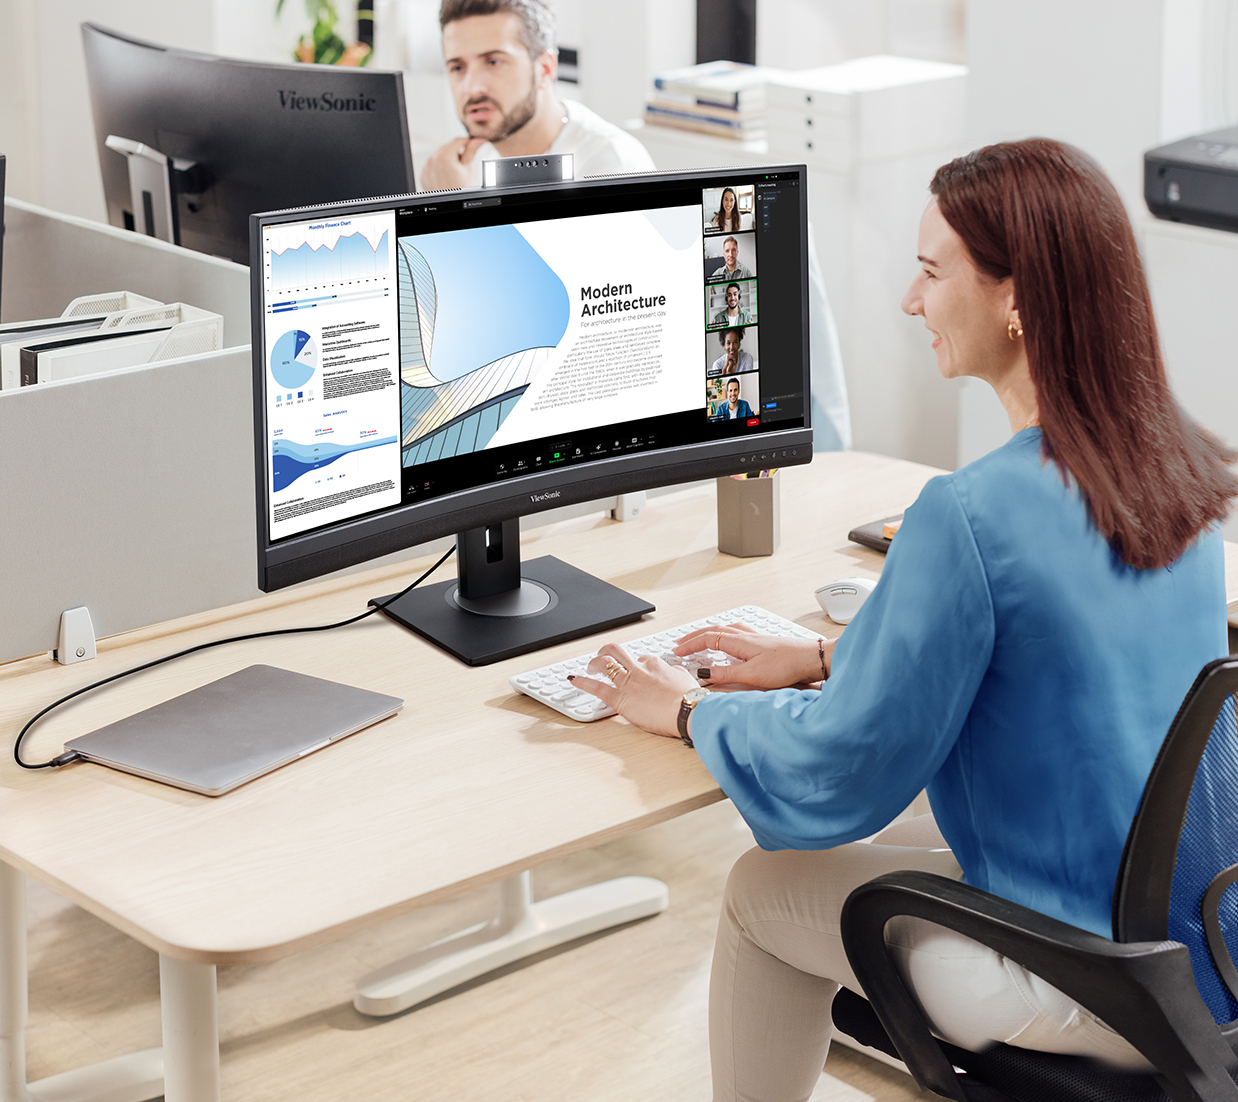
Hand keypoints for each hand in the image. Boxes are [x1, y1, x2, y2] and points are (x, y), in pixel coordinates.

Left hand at [419, 136, 486, 190]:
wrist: (451, 206)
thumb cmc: (461, 191)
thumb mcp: (469, 169)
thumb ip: (472, 151)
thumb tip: (477, 141)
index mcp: (444, 157)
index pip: (457, 140)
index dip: (467, 141)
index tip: (472, 144)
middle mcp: (432, 160)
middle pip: (448, 147)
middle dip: (457, 152)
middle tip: (465, 163)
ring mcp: (426, 168)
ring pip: (439, 156)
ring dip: (448, 159)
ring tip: (455, 173)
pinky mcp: (424, 175)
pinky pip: (432, 166)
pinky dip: (439, 168)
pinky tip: (447, 176)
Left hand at [569, 643, 699, 738]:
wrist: (688, 711)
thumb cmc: (690, 700)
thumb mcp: (687, 680)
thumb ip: (676, 674)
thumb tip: (673, 672)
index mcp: (656, 665)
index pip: (641, 659)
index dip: (635, 664)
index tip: (634, 670)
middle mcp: (639, 669)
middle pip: (617, 652)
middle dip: (608, 652)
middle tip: (603, 657)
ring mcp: (628, 682)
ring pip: (605, 663)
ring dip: (595, 663)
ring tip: (590, 667)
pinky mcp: (621, 699)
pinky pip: (597, 688)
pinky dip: (583, 682)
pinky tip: (574, 680)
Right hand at [675, 623, 831, 688]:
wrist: (812, 659)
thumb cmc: (788, 665)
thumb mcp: (753, 675)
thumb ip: (727, 674)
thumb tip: (703, 674)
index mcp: (739, 642)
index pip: (707, 639)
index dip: (689, 644)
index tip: (677, 651)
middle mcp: (745, 635)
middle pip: (713, 630)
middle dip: (693, 636)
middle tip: (679, 643)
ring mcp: (755, 636)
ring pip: (724, 628)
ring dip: (707, 633)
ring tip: (698, 639)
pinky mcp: (763, 641)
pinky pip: (736, 631)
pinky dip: (723, 633)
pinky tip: (728, 639)